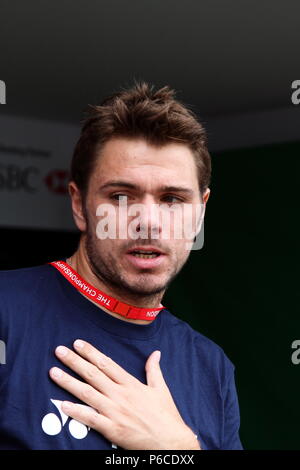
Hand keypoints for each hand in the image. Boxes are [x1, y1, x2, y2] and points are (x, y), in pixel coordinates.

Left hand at [49, 340, 200, 449]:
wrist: (171, 442)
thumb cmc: (166, 415)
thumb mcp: (161, 389)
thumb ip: (154, 370)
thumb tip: (156, 353)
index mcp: (131, 384)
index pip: (107, 363)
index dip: (91, 352)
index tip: (78, 343)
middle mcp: (120, 395)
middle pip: (93, 374)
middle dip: (75, 361)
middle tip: (60, 351)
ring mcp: (115, 412)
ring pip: (87, 393)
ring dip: (68, 382)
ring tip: (53, 371)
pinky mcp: (112, 429)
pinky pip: (90, 419)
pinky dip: (76, 412)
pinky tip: (62, 404)